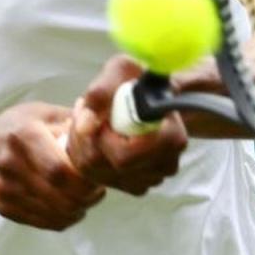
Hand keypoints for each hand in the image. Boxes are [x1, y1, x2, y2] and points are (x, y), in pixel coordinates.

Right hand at [0, 103, 106, 230]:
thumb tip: (104, 128)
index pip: (58, 169)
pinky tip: (70, 205)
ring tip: (86, 197)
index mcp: (23, 135)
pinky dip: (64, 219)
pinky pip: (45, 223)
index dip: (84, 180)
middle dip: (86, 198)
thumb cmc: (24, 126)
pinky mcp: (5, 208)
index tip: (98, 177)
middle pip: (59, 196)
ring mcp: (5, 189)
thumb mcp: (46, 113)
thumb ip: (74, 121)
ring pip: (54, 213)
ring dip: (78, 210)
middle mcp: (10, 163)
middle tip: (98, 190)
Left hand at [66, 55, 188, 195]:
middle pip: (107, 167)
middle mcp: (165, 165)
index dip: (100, 137)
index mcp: (171, 138)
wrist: (151, 92)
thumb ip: (101, 94)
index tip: (94, 111)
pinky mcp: (135, 185)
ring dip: (83, 145)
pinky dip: (87, 156)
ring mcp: (151, 179)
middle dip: (86, 139)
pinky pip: (99, 179)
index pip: (124, 156)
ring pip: (98, 174)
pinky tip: (93, 135)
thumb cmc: (138, 78)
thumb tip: (84, 126)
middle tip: (83, 111)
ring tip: (89, 119)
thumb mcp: (121, 69)